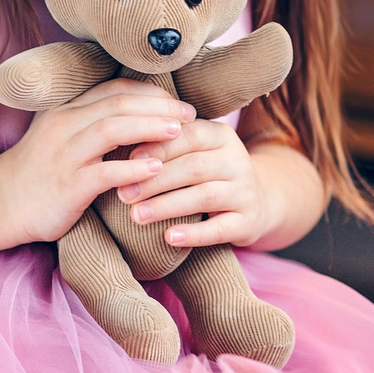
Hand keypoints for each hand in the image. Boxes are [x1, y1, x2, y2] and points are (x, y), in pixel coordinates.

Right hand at [0, 76, 194, 245]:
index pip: (113, 89)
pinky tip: (157, 169)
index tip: (178, 104)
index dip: (150, 94)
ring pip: (111, 129)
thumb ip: (90, 122)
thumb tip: (136, 115)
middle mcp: (63, 126)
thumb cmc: (38, 171)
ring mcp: (64, 155)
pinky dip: (133, 169)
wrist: (0, 202)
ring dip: (149, 127)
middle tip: (190, 114)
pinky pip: (104, 172)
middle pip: (117, 104)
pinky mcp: (67, 186)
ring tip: (179, 132)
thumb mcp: (60, 136)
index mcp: (65, 110)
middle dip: (159, 106)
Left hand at [114, 115, 270, 250]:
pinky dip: (195, 234)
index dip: (157, 147)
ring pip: (204, 197)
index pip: (187, 135)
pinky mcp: (249, 221)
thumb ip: (164, 145)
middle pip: (193, 167)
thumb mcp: (191, 153)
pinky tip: (169, 238)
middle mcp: (236, 160)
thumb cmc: (206, 173)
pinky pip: (221, 229)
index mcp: (220, 135)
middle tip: (123, 193)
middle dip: (154, 180)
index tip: (126, 158)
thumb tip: (116, 143)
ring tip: (136, 215)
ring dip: (167, 206)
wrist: (257, 202)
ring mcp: (245, 192)